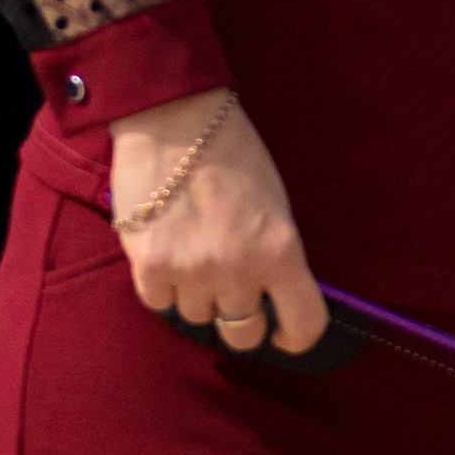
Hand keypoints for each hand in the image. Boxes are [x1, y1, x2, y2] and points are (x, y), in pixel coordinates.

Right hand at [110, 88, 325, 352]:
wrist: (173, 118)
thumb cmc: (232, 152)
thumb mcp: (276, 203)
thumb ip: (275, 254)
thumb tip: (270, 297)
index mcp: (281, 252)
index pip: (304, 325)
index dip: (295, 336)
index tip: (283, 330)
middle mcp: (239, 270)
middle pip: (243, 335)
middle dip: (241, 320)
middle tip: (231, 293)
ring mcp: (192, 272)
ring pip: (196, 317)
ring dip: (197, 296)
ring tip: (192, 255)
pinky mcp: (150, 266)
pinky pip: (159, 302)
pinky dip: (162, 286)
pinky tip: (165, 255)